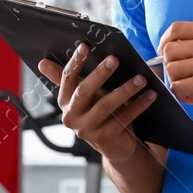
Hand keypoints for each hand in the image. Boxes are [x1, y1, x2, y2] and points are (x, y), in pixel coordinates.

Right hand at [37, 43, 157, 161]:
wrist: (116, 146)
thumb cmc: (101, 114)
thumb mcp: (85, 96)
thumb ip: (68, 78)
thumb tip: (42, 62)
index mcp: (65, 102)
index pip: (67, 79)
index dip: (76, 62)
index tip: (85, 46)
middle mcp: (72, 117)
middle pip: (84, 91)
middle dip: (100, 74)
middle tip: (115, 59)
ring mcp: (87, 130)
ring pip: (106, 105)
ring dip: (125, 90)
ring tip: (141, 78)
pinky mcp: (105, 139)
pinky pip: (123, 118)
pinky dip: (139, 105)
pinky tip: (150, 95)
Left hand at [158, 21, 192, 118]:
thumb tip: (167, 48)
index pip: (176, 28)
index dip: (165, 40)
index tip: (165, 51)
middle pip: (169, 50)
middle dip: (171, 65)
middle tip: (183, 75)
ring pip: (170, 69)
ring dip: (176, 81)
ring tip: (190, 87)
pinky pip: (176, 87)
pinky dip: (180, 94)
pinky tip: (192, 96)